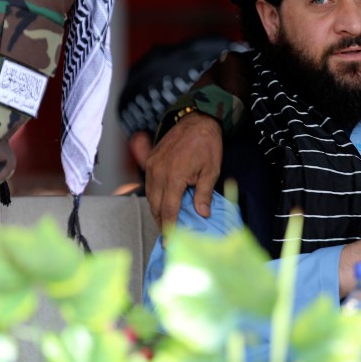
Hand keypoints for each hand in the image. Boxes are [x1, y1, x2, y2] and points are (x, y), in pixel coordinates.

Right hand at [144, 112, 222, 228]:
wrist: (197, 120)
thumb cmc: (207, 144)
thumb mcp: (211, 170)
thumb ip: (204, 194)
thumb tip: (202, 214)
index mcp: (174, 176)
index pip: (168, 210)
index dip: (169, 227)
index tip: (170, 241)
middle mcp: (159, 172)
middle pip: (155, 206)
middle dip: (162, 222)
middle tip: (169, 235)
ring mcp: (152, 165)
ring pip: (150, 196)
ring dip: (157, 210)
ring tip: (167, 222)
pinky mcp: (151, 160)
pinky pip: (149, 184)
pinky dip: (154, 196)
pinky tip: (163, 202)